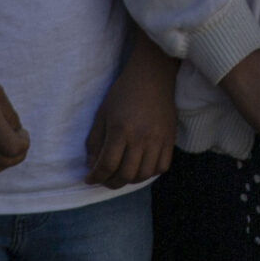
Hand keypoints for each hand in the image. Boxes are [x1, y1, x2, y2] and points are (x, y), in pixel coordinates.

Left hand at [85, 41, 179, 188]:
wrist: (152, 77)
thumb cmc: (123, 93)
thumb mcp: (102, 114)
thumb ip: (95, 141)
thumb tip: (92, 165)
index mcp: (120, 130)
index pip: (107, 164)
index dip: (96, 176)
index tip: (89, 179)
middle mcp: (141, 137)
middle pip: (126, 174)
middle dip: (111, 182)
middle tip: (104, 180)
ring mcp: (158, 139)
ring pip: (144, 174)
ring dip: (130, 180)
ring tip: (121, 175)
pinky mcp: (170, 139)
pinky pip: (162, 167)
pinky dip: (150, 173)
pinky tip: (140, 167)